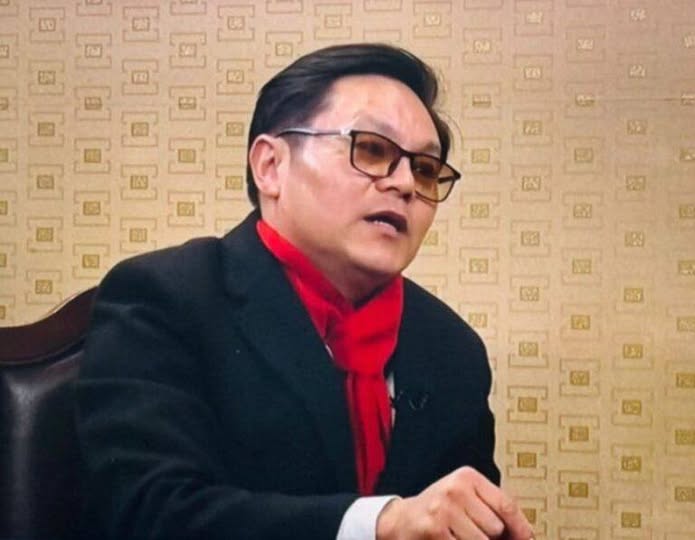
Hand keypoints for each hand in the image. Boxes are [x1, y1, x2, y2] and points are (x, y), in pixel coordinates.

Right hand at [376, 466, 533, 539]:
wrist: (401, 520)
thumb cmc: (438, 510)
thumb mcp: (464, 498)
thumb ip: (491, 508)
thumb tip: (525, 535)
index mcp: (467, 477)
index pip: (506, 504)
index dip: (520, 527)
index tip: (527, 538)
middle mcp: (455, 490)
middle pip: (495, 527)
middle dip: (488, 537)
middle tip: (470, 531)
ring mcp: (443, 510)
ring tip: (458, 535)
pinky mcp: (434, 530)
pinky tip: (448, 539)